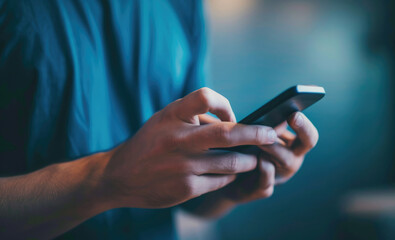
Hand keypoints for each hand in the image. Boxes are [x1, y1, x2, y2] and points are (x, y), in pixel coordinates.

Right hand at [101, 88, 277, 208]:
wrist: (119, 175)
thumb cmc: (149, 142)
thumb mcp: (164, 119)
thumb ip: (194, 116)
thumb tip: (233, 119)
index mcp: (172, 116)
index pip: (206, 97)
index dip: (226, 105)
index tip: (233, 115)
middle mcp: (177, 139)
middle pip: (228, 133)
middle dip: (257, 134)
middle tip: (272, 134)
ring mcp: (182, 166)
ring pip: (231, 162)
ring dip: (248, 160)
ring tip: (254, 158)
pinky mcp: (185, 188)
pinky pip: (220, 181)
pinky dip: (231, 176)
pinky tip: (232, 173)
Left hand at [193, 112, 317, 205]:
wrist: (225, 178)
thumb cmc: (241, 150)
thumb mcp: (252, 136)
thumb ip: (263, 127)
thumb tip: (271, 114)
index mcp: (291, 145)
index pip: (308, 134)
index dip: (305, 124)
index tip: (294, 113)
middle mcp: (291, 159)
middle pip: (308, 143)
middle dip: (303, 129)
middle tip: (292, 117)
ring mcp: (280, 176)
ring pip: (287, 160)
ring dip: (274, 146)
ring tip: (260, 138)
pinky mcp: (265, 189)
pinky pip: (268, 180)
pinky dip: (265, 169)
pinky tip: (258, 160)